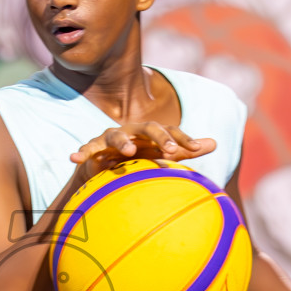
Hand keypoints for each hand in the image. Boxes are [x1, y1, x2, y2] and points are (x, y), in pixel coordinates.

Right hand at [69, 122, 212, 174]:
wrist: (109, 162)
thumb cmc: (141, 156)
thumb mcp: (164, 154)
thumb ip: (187, 149)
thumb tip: (216, 143)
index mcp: (152, 133)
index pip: (171, 131)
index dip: (183, 138)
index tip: (197, 149)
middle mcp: (133, 131)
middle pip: (148, 128)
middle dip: (160, 137)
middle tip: (172, 151)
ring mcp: (112, 138)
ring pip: (117, 135)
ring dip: (123, 141)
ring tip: (129, 151)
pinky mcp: (94, 148)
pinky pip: (88, 149)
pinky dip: (82, 152)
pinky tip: (74, 158)